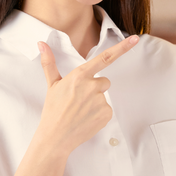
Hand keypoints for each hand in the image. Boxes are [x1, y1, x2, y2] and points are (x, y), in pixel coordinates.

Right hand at [34, 35, 139, 154]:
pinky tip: (86, 118)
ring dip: (96, 102)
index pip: (105, 58)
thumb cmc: (53, 109)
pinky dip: (99, 113)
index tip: (134, 39)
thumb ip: (49, 63)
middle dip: (95, 88)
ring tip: (80, 111)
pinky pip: (107, 109)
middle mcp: (92, 86)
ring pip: (104, 96)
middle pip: (104, 81)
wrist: (56, 136)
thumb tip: (41, 44)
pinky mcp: (106, 113)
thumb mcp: (52, 85)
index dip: (122, 48)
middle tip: (79, 100)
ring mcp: (101, 100)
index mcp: (80, 76)